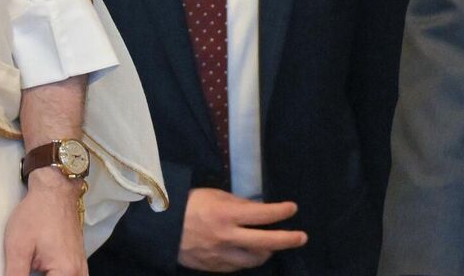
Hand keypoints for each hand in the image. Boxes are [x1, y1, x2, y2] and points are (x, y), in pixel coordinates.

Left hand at [4, 169, 87, 275]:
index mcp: (65, 272)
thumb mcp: (18, 248)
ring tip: (31, 270)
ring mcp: (81, 266)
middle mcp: (78, 272)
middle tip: (25, 268)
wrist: (55, 188)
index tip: (19, 272)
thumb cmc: (36, 215)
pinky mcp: (78, 260)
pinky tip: (41, 271)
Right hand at [177, 188, 306, 271]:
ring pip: (256, 260)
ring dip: (267, 251)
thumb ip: (238, 204)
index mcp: (226, 215)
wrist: (161, 229)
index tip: (293, 208)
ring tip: (272, 245)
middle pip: (267, 243)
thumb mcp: (215, 196)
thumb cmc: (189, 205)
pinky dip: (248, 259)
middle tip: (301, 237)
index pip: (263, 214)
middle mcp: (227, 237)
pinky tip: (250, 251)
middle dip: (288, 240)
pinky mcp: (215, 267)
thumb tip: (259, 210)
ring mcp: (221, 255)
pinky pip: (239, 266)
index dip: (282, 211)